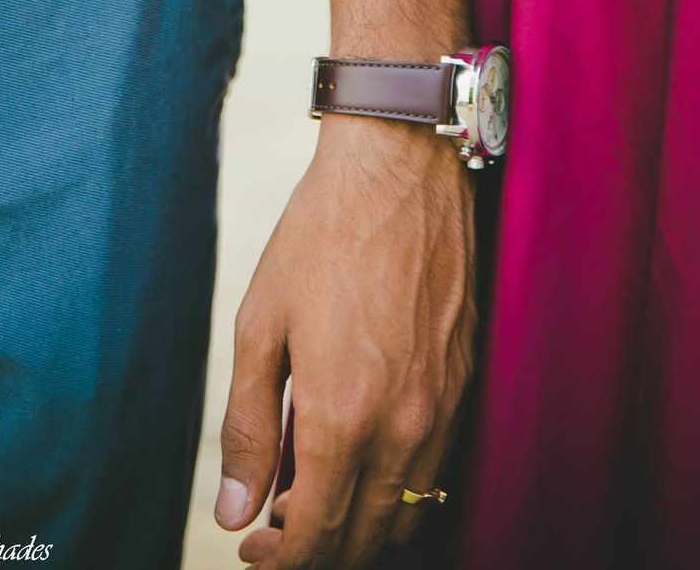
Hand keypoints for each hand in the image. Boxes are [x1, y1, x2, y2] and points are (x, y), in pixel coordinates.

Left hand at [215, 115, 475, 568]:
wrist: (397, 169)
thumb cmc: (319, 237)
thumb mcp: (260, 324)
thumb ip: (249, 426)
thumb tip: (234, 512)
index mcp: (344, 417)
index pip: (317, 534)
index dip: (281, 559)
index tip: (252, 549)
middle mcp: (404, 425)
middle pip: (366, 536)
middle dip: (318, 549)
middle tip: (275, 528)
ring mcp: (444, 405)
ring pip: (407, 508)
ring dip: (360, 522)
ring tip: (312, 492)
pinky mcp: (464, 379)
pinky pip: (435, 464)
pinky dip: (396, 482)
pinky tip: (359, 452)